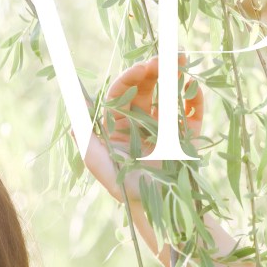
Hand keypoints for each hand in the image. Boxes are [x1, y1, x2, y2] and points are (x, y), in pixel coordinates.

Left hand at [82, 55, 203, 202]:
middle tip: (165, 57)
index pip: (122, 94)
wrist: (160, 210)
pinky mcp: (189, 137)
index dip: (131, 78)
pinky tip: (193, 86)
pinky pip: (193, 112)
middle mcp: (141, 125)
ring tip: (182, 60)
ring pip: (169, 95)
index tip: (141, 68)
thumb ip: (86, 141)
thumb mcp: (100, 164)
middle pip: (146, 89)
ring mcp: (166, 129)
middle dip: (154, 69)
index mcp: (119, 128)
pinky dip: (195, 97)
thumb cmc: (126, 189)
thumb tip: (71, 117)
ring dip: (176, 75)